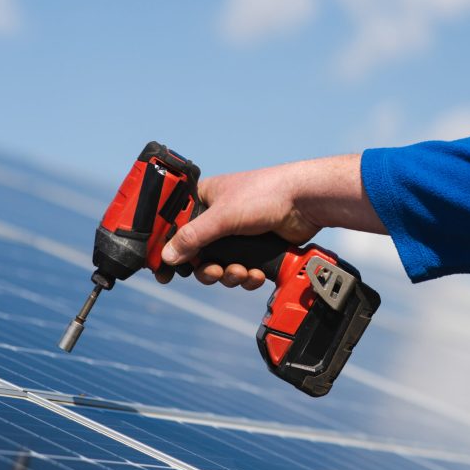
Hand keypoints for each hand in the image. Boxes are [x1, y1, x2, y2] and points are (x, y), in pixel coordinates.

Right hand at [155, 153, 385, 289]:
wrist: (306, 202)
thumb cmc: (264, 193)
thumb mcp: (222, 216)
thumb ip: (192, 236)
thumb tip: (167, 256)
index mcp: (202, 200)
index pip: (174, 227)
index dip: (168, 250)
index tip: (164, 272)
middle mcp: (216, 218)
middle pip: (196, 255)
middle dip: (206, 269)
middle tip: (215, 271)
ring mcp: (235, 235)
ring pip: (218, 266)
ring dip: (229, 275)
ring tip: (242, 271)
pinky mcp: (253, 249)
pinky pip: (240, 271)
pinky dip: (247, 276)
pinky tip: (257, 273)